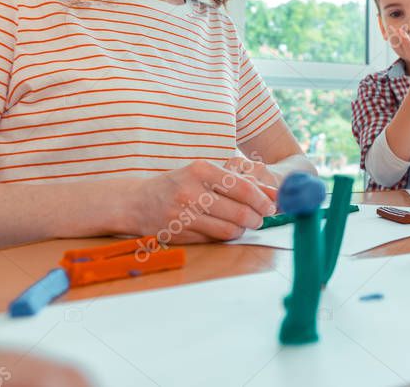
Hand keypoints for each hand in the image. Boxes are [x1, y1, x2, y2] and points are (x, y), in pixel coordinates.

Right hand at [123, 160, 276, 242]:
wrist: (136, 202)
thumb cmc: (178, 184)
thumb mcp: (203, 173)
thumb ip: (236, 181)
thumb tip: (273, 194)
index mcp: (200, 170)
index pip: (242, 187)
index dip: (262, 199)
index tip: (272, 205)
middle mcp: (190, 192)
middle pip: (238, 212)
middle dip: (257, 218)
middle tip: (261, 218)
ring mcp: (183, 215)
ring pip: (228, 229)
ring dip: (243, 229)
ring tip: (245, 224)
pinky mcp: (180, 234)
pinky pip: (214, 239)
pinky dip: (226, 236)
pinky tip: (226, 229)